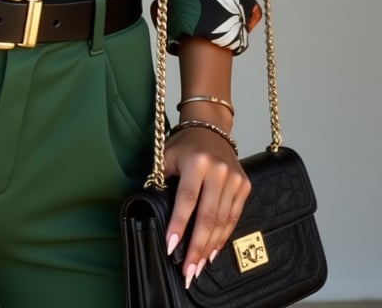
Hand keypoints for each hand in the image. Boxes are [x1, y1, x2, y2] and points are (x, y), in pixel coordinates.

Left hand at [163, 125, 250, 287]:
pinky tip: (212, 251)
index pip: (187, 199)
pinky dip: (223, 237)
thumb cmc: (185, 144)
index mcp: (197, 162)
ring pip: (222, 221)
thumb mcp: (167, 156)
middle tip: (188, 271)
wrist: (210, 127)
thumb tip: (153, 212)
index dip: (179, 224)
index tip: (171, 247)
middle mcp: (219, 170)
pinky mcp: (244, 185)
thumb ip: (161, 181)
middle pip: (208, 216)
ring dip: (209, 247)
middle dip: (197, 247)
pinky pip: (234, 217)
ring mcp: (234, 179)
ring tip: (198, 267)